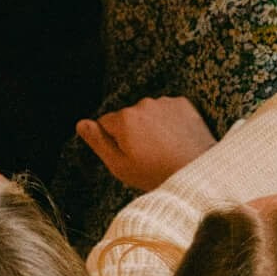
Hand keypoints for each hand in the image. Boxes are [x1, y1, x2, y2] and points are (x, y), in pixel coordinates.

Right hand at [76, 96, 215, 191]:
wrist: (195, 170)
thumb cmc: (154, 173)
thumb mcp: (119, 165)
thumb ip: (98, 142)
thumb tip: (81, 123)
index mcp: (124, 119)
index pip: (105, 123)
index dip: (113, 141)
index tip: (126, 155)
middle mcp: (144, 104)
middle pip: (128, 117)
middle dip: (132, 132)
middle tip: (145, 156)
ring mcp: (165, 102)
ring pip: (148, 113)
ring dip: (150, 126)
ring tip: (162, 150)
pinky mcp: (183, 103)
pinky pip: (168, 111)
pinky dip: (169, 122)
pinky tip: (175, 140)